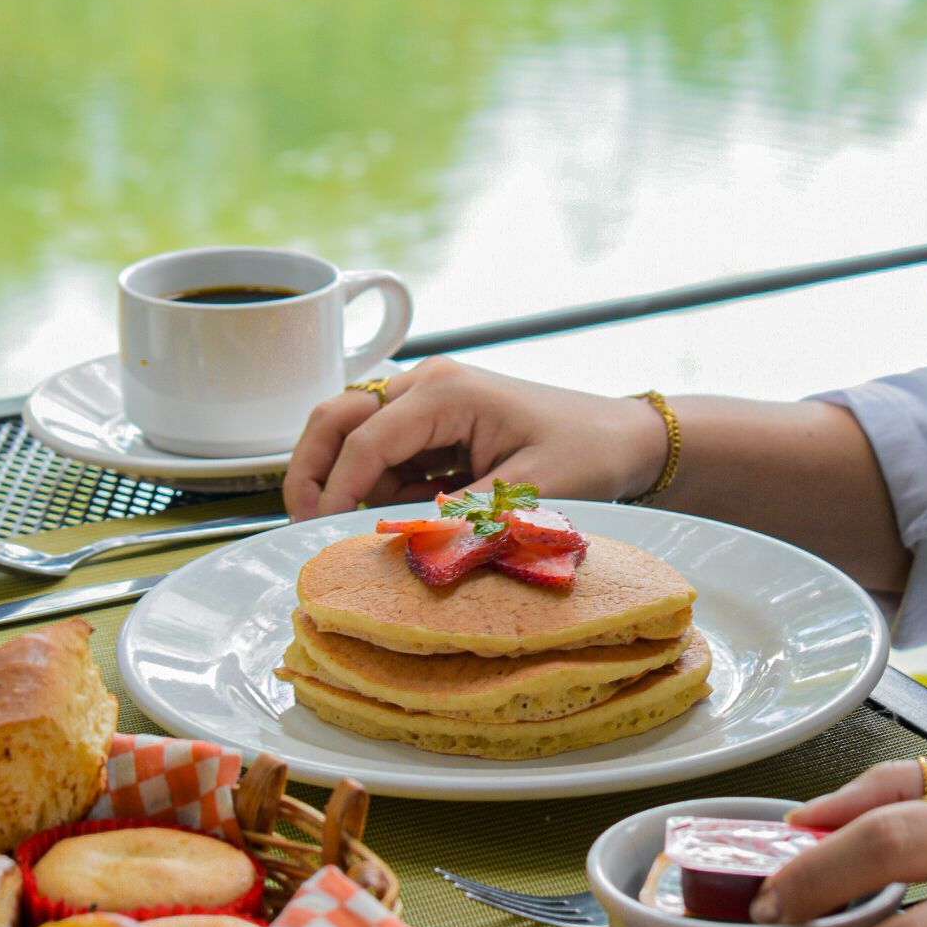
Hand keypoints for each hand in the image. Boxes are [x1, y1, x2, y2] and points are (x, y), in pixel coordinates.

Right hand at [282, 356, 667, 519]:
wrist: (626, 440)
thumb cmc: (589, 453)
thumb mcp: (526, 491)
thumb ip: (460, 516)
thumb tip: (402, 542)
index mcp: (447, 390)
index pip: (366, 437)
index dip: (336, 486)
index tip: (319, 530)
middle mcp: (429, 384)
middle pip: (338, 415)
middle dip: (311, 465)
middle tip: (301, 519)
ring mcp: (430, 402)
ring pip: (352, 432)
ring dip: (338, 477)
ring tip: (338, 527)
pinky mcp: (437, 427)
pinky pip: (384, 453)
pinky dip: (371, 485)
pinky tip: (382, 519)